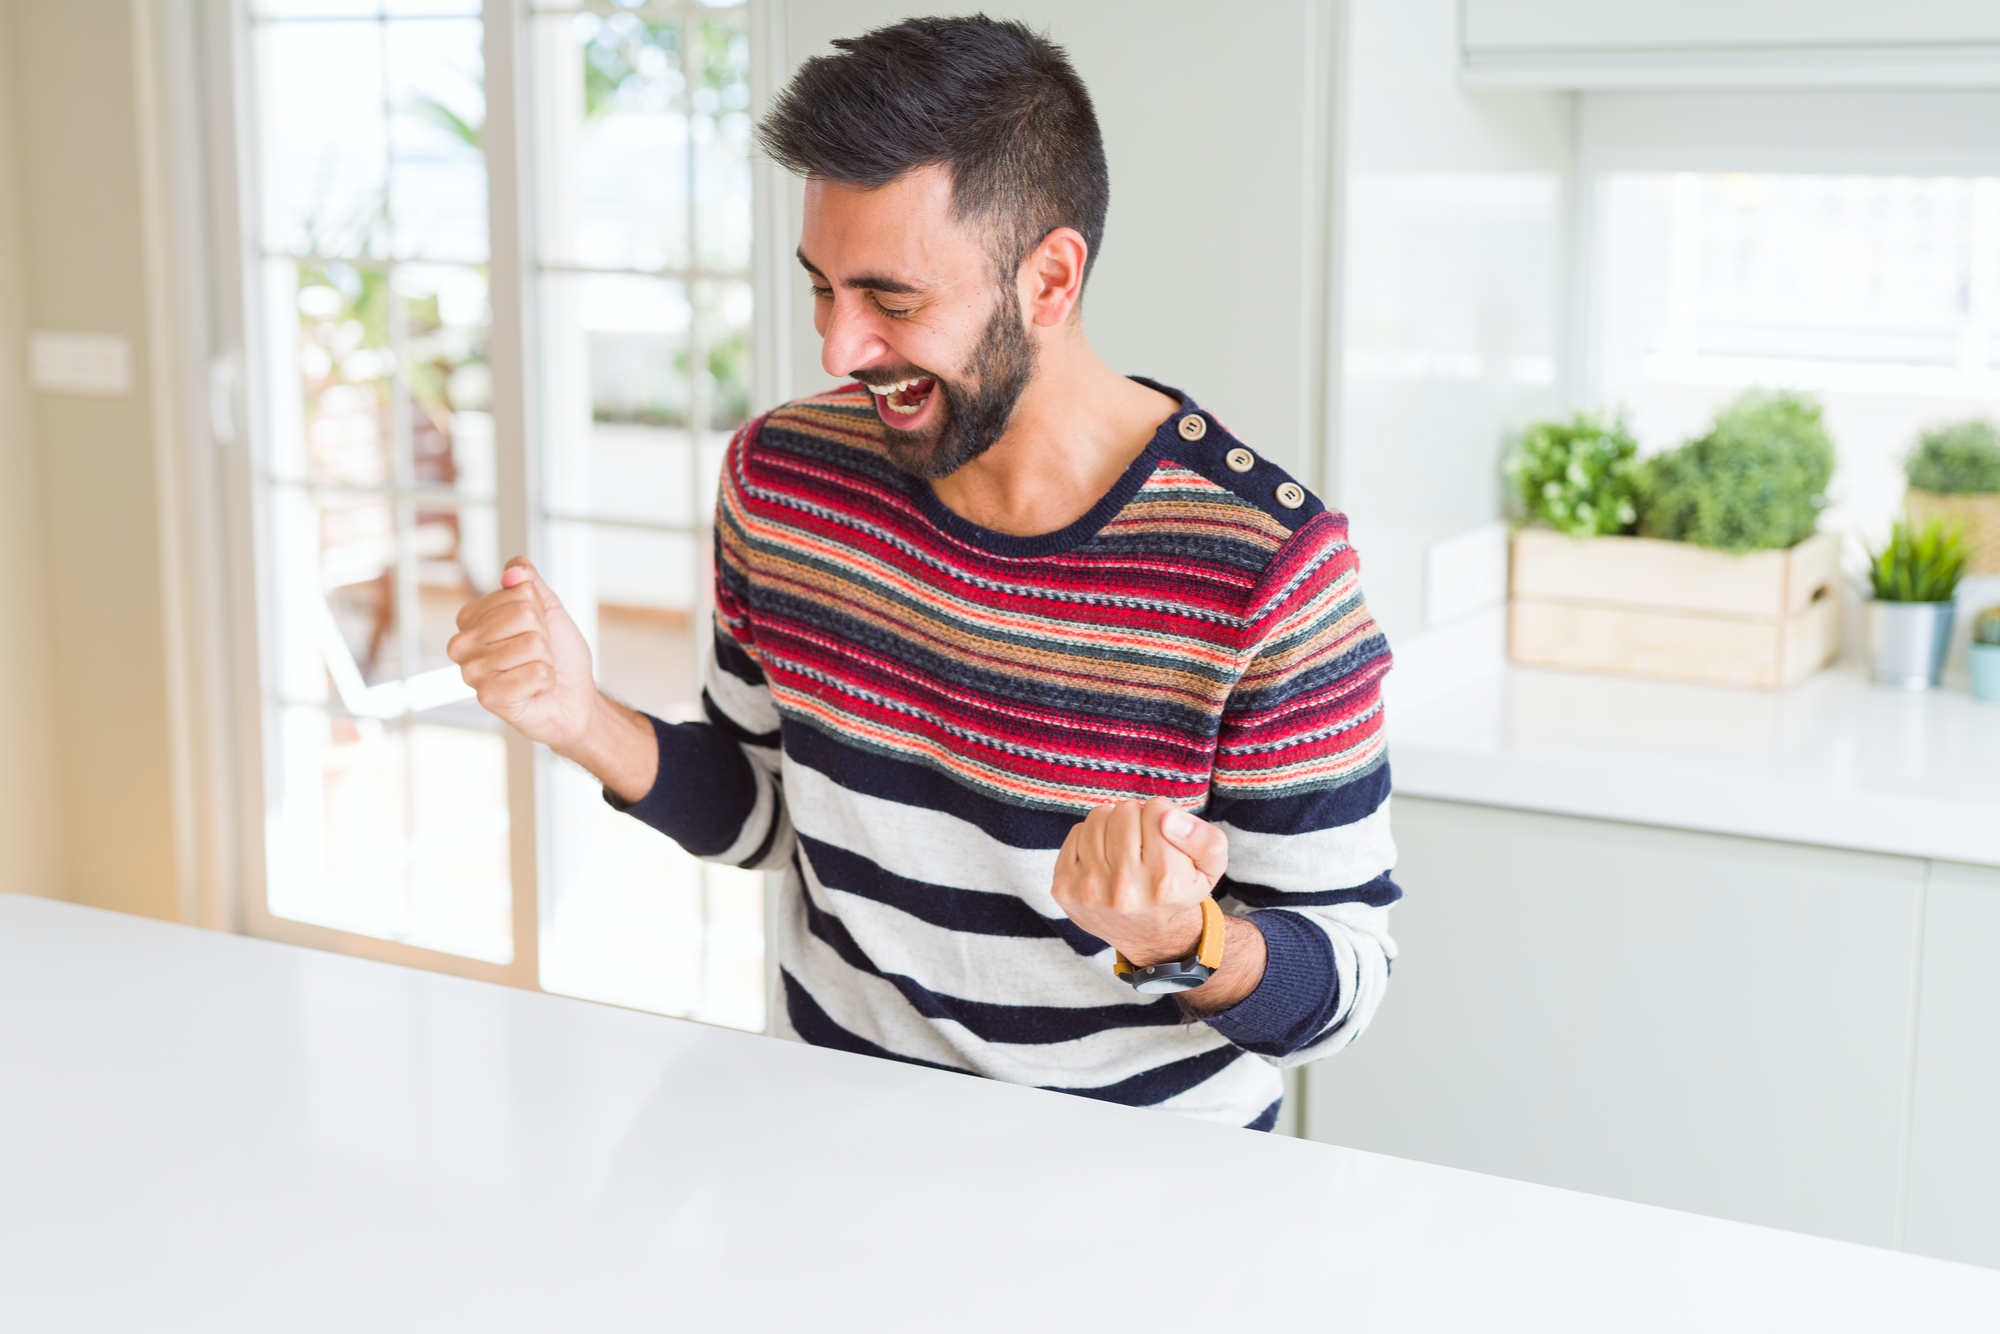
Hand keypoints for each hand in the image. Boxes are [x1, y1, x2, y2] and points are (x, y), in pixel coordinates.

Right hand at [447, 557, 598, 749]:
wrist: (573, 697)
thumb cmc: (558, 654)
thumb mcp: (547, 608)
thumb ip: (528, 580)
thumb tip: (512, 573)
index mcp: (470, 618)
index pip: (517, 592)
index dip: (539, 612)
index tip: (534, 631)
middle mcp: (463, 645)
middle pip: (524, 614)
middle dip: (543, 635)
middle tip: (538, 654)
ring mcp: (472, 673)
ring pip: (532, 644)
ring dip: (546, 660)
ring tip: (535, 671)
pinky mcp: (489, 698)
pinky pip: (536, 672)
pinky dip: (547, 681)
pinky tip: (535, 690)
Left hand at [1051, 797, 1229, 965]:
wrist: (1147, 936)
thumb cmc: (1178, 891)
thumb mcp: (1210, 868)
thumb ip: (1205, 838)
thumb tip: (1167, 817)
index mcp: (1166, 882)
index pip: (1157, 810)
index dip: (1163, 817)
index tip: (1165, 839)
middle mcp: (1126, 890)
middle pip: (1125, 810)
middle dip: (1137, 819)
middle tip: (1143, 845)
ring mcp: (1090, 891)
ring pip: (1098, 817)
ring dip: (1113, 826)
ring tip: (1124, 850)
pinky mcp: (1064, 889)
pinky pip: (1076, 832)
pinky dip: (1090, 838)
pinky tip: (1103, 860)